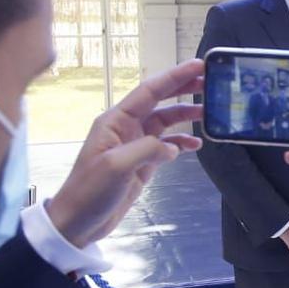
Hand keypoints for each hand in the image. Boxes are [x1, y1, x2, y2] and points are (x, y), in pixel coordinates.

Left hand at [45, 60, 203, 247]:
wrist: (78, 221)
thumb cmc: (90, 191)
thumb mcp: (117, 166)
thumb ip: (147, 149)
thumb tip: (173, 146)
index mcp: (116, 121)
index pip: (149, 91)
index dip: (175, 77)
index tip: (199, 65)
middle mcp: (126, 127)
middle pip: (159, 101)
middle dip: (184, 89)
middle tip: (210, 81)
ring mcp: (134, 145)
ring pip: (165, 122)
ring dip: (186, 115)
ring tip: (210, 112)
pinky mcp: (141, 163)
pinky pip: (166, 145)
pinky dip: (181, 142)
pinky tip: (196, 144)